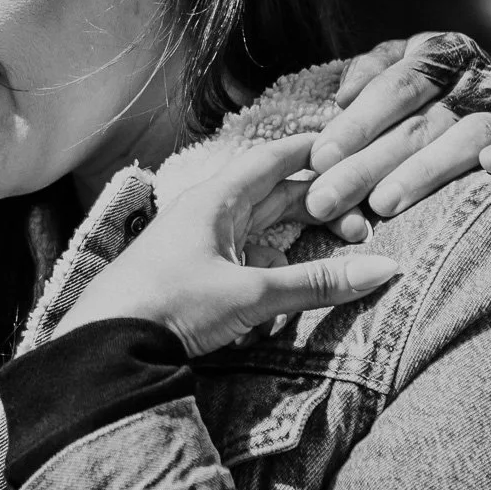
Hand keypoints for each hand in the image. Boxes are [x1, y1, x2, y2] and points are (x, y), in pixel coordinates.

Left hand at [54, 136, 400, 357]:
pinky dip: (269, 274)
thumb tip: (383, 268)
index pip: (272, 159)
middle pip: (274, 197)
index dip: (311, 150)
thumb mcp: (251, 293)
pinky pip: (244, 264)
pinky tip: (282, 296)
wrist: (107, 345)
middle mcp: (208, 215)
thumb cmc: (172, 302)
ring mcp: (200, 246)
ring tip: (335, 258)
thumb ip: (316, 283)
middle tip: (363, 221)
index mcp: (217, 200)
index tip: (348, 145)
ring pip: (261, 234)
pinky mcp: (195, 279)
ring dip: (296, 245)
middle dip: (318, 206)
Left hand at [304, 33, 490, 240]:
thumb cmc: (434, 100)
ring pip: (467, 136)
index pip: (393, 88)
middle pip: (418, 122)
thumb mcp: (401, 74)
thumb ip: (369, 78)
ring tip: (383, 203)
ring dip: (425, 170)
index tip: (319, 159)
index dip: (355, 123)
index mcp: (436, 54)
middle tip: (325, 200)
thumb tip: (341, 97)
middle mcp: (475, 77)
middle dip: (366, 164)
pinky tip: (488, 168)